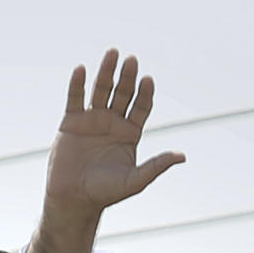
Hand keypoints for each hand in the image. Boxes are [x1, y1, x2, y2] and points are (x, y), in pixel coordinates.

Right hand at [45, 49, 184, 225]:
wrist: (74, 199)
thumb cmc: (105, 193)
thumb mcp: (135, 180)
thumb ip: (157, 166)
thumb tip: (182, 156)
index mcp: (129, 135)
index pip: (140, 108)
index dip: (144, 94)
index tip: (148, 81)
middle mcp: (112, 123)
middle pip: (122, 94)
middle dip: (127, 78)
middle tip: (132, 61)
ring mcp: (92, 120)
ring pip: (101, 90)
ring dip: (106, 72)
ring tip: (112, 53)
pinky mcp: (71, 122)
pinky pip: (75, 98)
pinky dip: (77, 84)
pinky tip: (81, 69)